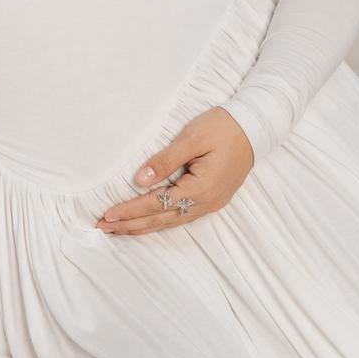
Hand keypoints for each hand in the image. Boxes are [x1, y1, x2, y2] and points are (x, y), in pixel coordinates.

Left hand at [95, 107, 254, 235]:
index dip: (130, 210)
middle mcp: (206, 202)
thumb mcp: (192, 137)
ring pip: (170, 222)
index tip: (107, 215)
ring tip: (118, 230)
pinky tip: (145, 223)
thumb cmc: (224, 127)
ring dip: (142, 227)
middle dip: (130, 225)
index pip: (157, 203)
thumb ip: (166, 159)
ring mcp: (211, 204)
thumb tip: (140, 179)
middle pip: (161, 219)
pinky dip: (159, 222)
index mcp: (201, 188)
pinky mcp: (212, 200)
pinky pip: (180, 217)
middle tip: (102, 228)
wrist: (256, 127)